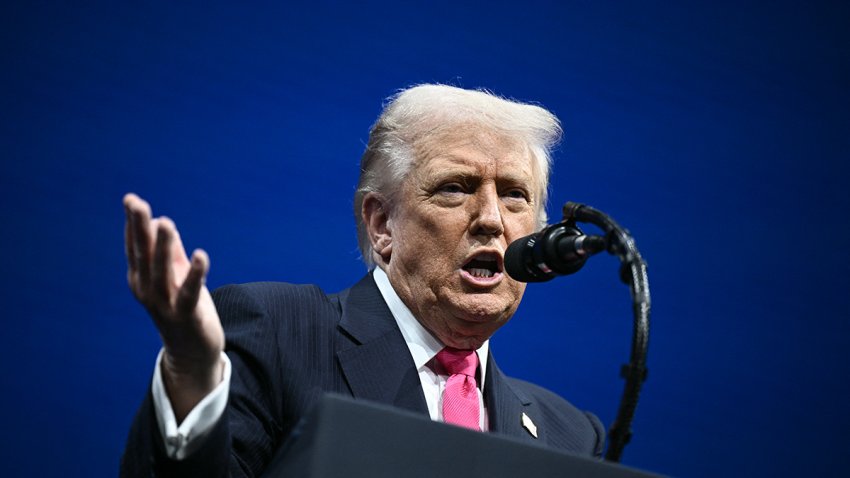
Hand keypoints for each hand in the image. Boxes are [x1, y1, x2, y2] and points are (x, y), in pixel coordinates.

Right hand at [123, 193, 224, 420]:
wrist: (191, 353)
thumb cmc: (183, 310)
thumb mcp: (174, 277)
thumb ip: (171, 252)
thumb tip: (163, 223)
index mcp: (142, 280)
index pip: (135, 248)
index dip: (133, 224)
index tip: (131, 200)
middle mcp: (148, 291)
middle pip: (143, 256)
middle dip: (140, 229)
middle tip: (137, 204)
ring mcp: (165, 305)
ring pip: (162, 272)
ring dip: (164, 246)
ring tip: (165, 222)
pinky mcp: (187, 315)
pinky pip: (190, 292)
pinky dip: (195, 274)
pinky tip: (200, 255)